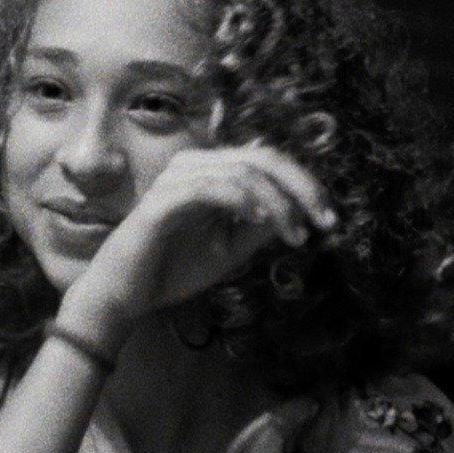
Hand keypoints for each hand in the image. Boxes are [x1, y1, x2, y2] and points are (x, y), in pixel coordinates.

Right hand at [58, 143, 335, 346]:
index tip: (328, 220)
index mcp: (210, 171)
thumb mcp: (230, 248)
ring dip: (276, 203)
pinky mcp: (162, 203)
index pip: (266, 161)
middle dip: (300, 188)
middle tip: (323, 222)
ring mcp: (176, 180)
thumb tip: (298, 208)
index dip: (304, 185)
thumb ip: (260, 226)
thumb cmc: (173, 268)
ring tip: (294, 235)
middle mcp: (193, 165)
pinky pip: (209, 189)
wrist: (125, 294)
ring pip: (241, 173)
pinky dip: (240, 201)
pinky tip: (260, 221)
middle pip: (261, 158)